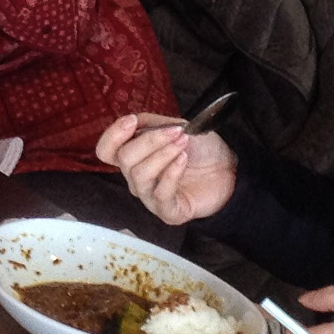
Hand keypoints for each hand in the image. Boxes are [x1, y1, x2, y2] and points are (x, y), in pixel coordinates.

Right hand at [95, 113, 237, 224]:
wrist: (228, 169)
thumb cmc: (200, 150)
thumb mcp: (175, 127)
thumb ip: (152, 123)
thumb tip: (134, 121)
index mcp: (133, 157)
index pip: (106, 151)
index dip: (113, 135)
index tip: (132, 121)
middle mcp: (136, 179)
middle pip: (124, 159)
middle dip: (150, 141)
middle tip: (176, 132)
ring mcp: (150, 197)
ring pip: (140, 175)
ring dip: (163, 154)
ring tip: (183, 144)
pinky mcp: (167, 212)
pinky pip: (160, 193)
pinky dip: (172, 173)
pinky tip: (184, 161)